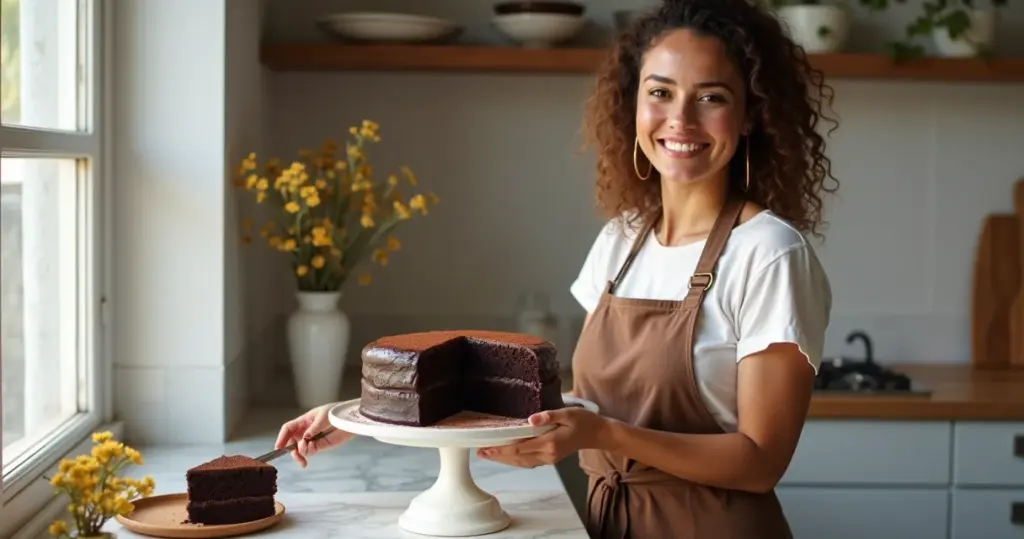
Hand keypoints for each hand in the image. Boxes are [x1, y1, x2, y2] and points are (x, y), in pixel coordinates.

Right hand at [275, 404, 352, 467]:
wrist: (347, 419)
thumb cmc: (335, 412)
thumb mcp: (322, 417)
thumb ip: (313, 429)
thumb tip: (304, 439)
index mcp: (302, 422)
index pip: (288, 430)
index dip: (281, 438)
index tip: (279, 447)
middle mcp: (304, 432)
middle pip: (291, 443)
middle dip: (291, 450)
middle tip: (296, 454)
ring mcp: (311, 440)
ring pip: (299, 450)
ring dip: (300, 452)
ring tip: (307, 447)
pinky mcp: (319, 446)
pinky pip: (310, 452)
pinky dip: (308, 452)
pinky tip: (312, 447)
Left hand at [475, 407, 609, 467]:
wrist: (597, 434)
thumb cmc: (583, 420)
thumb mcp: (568, 412)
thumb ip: (549, 416)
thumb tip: (530, 419)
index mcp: (549, 443)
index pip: (519, 448)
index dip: (500, 450)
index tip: (485, 449)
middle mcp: (547, 454)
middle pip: (517, 458)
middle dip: (498, 456)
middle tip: (480, 453)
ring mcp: (549, 458)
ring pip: (522, 462)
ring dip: (505, 459)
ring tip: (489, 454)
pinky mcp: (550, 458)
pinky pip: (528, 461)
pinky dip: (515, 459)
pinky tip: (507, 455)